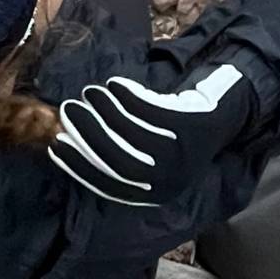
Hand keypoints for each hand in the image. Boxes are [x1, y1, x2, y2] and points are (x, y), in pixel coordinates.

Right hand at [48, 60, 249, 205]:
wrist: (223, 119)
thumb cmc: (174, 137)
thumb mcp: (150, 158)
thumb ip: (119, 158)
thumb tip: (70, 143)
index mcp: (155, 194)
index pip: (109, 184)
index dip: (80, 165)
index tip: (56, 143)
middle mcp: (169, 179)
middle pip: (119, 160)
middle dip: (88, 134)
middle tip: (69, 110)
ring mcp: (182, 154)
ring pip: (133, 133)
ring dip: (106, 111)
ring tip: (90, 93)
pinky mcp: (190, 126)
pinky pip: (151, 111)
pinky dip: (129, 97)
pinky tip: (114, 85)